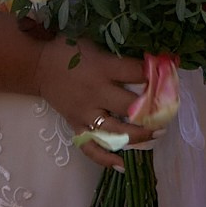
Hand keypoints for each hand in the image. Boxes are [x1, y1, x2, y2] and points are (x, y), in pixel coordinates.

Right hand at [32, 35, 155, 170]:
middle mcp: (96, 92)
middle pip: (130, 106)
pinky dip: (106, 159)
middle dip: (152, 109)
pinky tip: (123, 165)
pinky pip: (91, 147)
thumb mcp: (93, 40)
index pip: (135, 72)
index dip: (154, 74)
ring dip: (139, 135)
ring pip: (116, 130)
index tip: (168, 75)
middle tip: (168, 111)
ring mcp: (85, 113)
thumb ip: (117, 50)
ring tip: (157, 133)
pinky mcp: (76, 125)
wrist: (37, 66)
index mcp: (101, 67)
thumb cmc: (67, 49)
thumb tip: (150, 56)